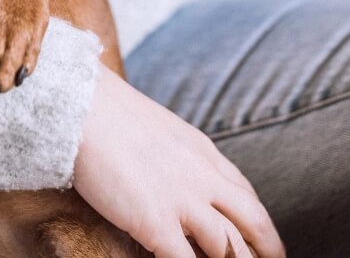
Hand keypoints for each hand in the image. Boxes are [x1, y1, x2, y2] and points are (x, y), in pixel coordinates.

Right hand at [74, 69, 285, 257]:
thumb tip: (170, 173)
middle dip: (266, 249)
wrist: (82, 106)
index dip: (258, 223)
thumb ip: (175, 155)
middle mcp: (203, 177)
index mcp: (203, 153)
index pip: (245, 193)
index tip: (261, 239)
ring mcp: (183, 201)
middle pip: (252, 222)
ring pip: (229, 249)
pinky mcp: (157, 222)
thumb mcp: (159, 130)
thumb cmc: (107, 114)